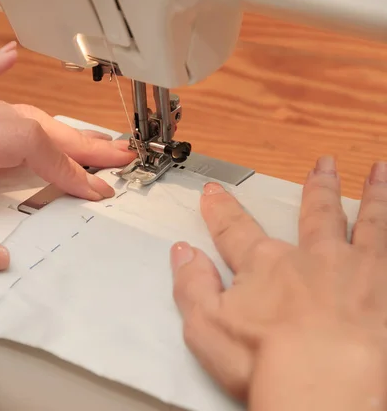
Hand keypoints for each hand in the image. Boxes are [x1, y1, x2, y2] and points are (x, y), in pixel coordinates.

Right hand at [171, 157, 386, 409]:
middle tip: (324, 165)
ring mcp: (358, 270)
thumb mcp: (206, 325)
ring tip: (378, 174)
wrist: (324, 383)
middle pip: (316, 214)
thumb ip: (191, 285)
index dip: (221, 210)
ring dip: (372, 197)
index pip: (235, 230)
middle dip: (318, 189)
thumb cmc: (266, 361)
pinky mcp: (386, 291)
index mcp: (266, 265)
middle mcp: (313, 258)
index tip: (215, 192)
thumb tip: (182, 253)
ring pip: (368, 224)